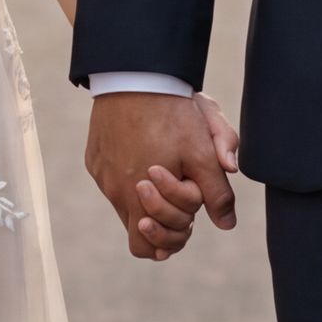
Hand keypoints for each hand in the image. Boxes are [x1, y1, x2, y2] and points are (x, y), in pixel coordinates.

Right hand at [87, 91, 236, 261]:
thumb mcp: (204, 152)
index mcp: (140, 197)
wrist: (136, 73)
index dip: (175, 234)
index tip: (189, 210)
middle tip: (182, 190)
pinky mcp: (95, 158)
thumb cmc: (173, 112)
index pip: (149, 248)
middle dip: (165, 217)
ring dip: (148, 196)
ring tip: (165, 167)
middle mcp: (114, 191)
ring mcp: (101, 175)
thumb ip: (217, 193)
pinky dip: (131, 175)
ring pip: (126, 203)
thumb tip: (226, 224)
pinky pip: (113, 179)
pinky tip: (146, 147)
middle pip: (138, 229)